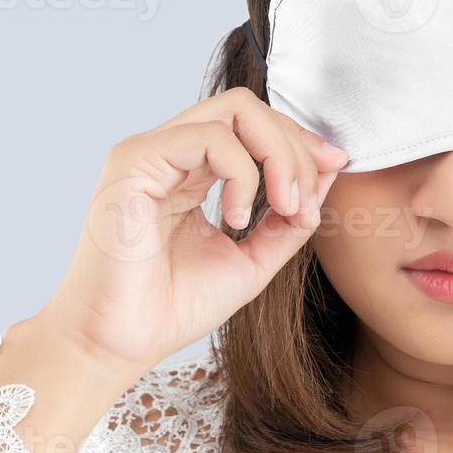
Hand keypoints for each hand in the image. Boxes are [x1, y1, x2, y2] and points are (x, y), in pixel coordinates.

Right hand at [36, 87, 348, 380]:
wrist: (117, 344)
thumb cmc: (172, 308)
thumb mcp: (252, 259)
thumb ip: (288, 219)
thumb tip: (329, 174)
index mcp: (190, 170)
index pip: (251, 125)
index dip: (299, 141)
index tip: (335, 169)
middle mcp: (167, 153)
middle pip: (247, 108)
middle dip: (295, 147)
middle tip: (307, 201)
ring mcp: (148, 152)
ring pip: (234, 111)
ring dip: (278, 156)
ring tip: (285, 207)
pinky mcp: (134, 162)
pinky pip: (209, 138)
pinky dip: (243, 173)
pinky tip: (238, 219)